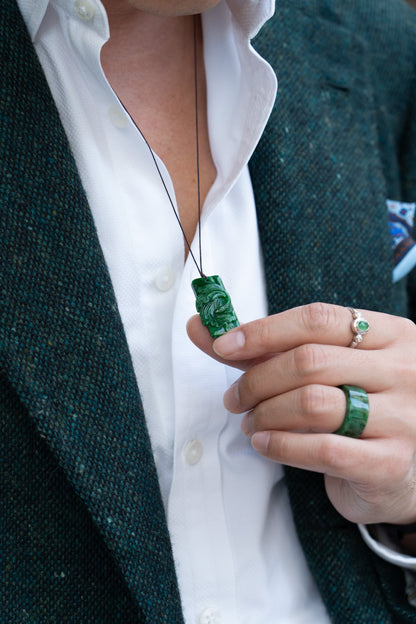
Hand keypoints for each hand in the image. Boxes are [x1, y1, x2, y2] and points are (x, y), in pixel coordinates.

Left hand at [187, 302, 415, 525]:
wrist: (407, 472)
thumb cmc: (361, 409)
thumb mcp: (329, 370)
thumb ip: (267, 348)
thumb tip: (201, 326)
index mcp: (391, 335)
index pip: (318, 319)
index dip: (264, 330)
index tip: (224, 345)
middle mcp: (403, 370)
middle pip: (310, 361)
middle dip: (257, 379)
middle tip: (234, 398)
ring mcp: (403, 417)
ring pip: (313, 403)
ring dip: (265, 413)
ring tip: (250, 422)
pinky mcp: (391, 463)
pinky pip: (324, 449)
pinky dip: (281, 446)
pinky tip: (264, 444)